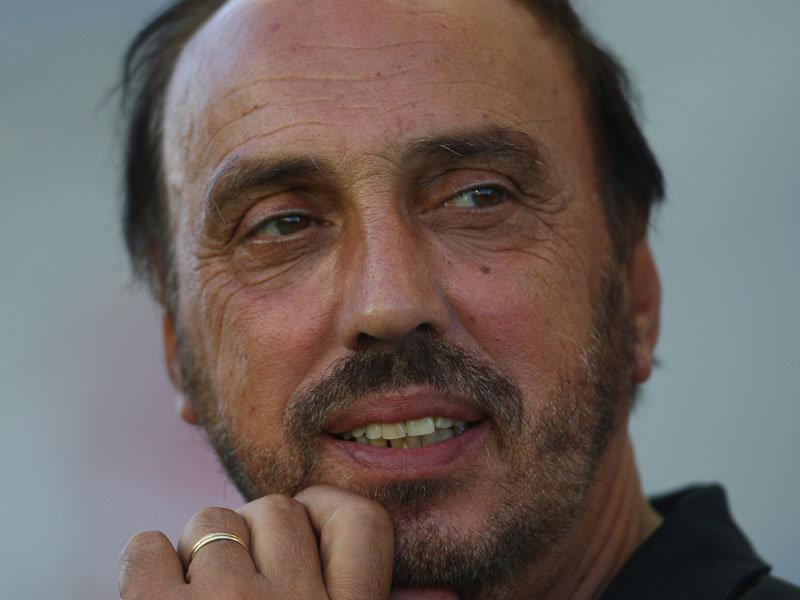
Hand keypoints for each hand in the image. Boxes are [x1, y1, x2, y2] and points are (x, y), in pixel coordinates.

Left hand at [118, 485, 393, 598]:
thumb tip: (448, 594)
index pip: (360, 519)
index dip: (327, 516)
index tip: (305, 541)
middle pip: (277, 509)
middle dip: (253, 539)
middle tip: (242, 590)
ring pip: (211, 520)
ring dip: (199, 556)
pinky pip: (147, 548)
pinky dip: (147, 572)